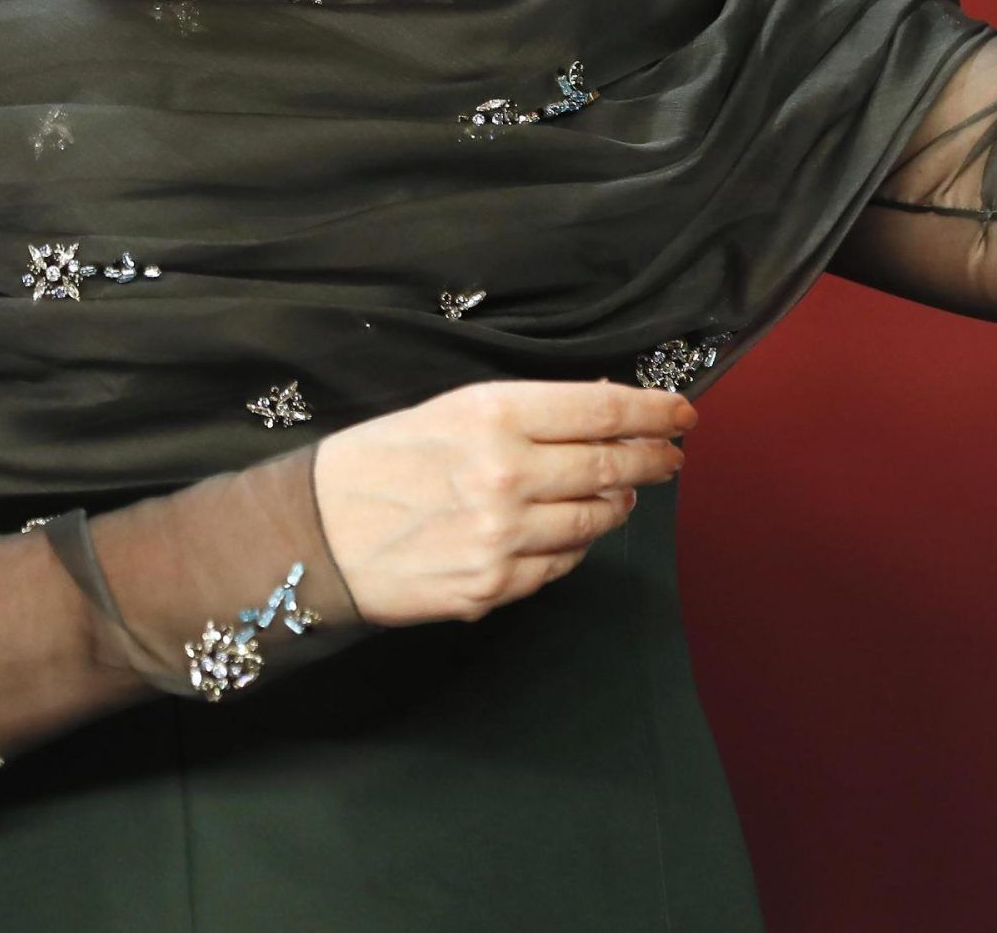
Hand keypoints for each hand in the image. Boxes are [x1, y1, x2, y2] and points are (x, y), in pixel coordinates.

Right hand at [310, 379, 693, 628]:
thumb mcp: (449, 412)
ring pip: (595, 520)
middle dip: (652, 459)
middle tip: (672, 456)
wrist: (314, 532)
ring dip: (617, 504)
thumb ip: (525, 415)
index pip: (604, 410)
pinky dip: (572, 545)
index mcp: (495, 415)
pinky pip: (560, 564)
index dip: (654, 411)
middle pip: (612, 466)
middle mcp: (507, 475)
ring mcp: (504, 538)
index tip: (681, 414)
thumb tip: (601, 415)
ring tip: (622, 494)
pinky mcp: (495, 587)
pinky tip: (566, 531)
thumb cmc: (378, 461)